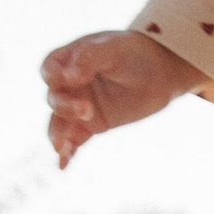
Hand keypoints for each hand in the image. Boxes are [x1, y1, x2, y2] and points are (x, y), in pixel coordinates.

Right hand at [42, 28, 198, 168]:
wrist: (163, 72)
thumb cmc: (136, 52)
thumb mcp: (114, 48)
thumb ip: (89, 57)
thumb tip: (68, 77)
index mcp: (71, 59)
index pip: (50, 69)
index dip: (53, 77)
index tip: (70, 80)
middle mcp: (71, 84)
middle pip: (54, 98)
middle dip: (64, 107)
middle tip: (87, 111)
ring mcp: (80, 106)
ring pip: (59, 123)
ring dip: (58, 135)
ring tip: (62, 147)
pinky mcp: (92, 126)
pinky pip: (74, 140)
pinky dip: (67, 152)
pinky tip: (63, 164)